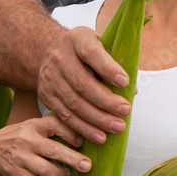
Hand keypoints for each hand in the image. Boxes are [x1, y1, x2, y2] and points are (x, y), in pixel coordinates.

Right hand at [0, 115, 91, 175]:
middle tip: (87, 166)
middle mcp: (27, 139)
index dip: (71, 133)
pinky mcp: (15, 172)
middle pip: (53, 149)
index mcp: (35, 125)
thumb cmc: (22, 136)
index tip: (81, 142)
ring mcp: (20, 157)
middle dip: (72, 158)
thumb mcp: (34, 125)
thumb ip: (53, 128)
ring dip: (60, 175)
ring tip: (66, 175)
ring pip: (45, 169)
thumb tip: (83, 135)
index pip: (55, 125)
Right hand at [38, 26, 131, 143]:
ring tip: (117, 128)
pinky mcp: (46, 96)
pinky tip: (99, 136)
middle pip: (82, 83)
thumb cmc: (84, 51)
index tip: (125, 81)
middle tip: (125, 111)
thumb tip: (131, 91)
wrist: (50, 51)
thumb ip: (114, 63)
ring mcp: (50, 77)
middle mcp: (60, 57)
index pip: (91, 53)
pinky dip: (83, 128)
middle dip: (106, 101)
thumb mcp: (99, 45)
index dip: (108, 68)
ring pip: (74, 103)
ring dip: (97, 119)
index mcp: (77, 39)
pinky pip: (65, 116)